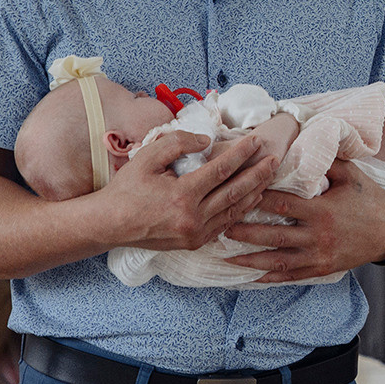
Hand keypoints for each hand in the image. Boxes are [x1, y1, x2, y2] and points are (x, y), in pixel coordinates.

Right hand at [107, 130, 279, 252]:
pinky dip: (241, 210)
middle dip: (258, 174)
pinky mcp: (194, 243)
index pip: (221, 170)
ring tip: (269, 176)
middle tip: (275, 159)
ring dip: (255, 192)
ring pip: (234, 211)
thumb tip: (207, 141)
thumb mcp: (146, 157)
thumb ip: (177, 143)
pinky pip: (225, 224)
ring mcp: (195, 234)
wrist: (109, 224)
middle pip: (235, 192)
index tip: (256, 141)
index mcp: (181, 196)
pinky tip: (252, 198)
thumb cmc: (126, 188)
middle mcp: (192, 218)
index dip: (241, 154)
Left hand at [227, 159, 384, 281]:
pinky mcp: (322, 268)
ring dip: (250, 259)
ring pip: (277, 260)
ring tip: (226, 255)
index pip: (282, 204)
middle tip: (221, 226)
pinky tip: (251, 277)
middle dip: (244, 232)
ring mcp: (319, 255)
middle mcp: (317, 236)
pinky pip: (291, 275)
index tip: (237, 194)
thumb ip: (326, 161)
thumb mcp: (352, 175)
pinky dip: (270, 277)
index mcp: (322, 210)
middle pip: (272, 235)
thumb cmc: (370, 200)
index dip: (257, 199)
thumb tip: (302, 143)